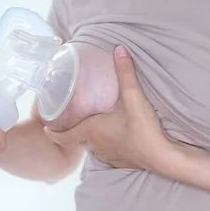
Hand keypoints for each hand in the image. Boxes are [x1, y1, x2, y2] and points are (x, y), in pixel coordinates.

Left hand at [44, 45, 173, 170]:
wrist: (163, 157)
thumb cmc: (143, 129)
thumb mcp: (134, 97)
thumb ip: (125, 73)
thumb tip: (119, 48)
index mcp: (92, 130)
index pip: (65, 135)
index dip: (54, 133)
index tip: (46, 130)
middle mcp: (96, 145)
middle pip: (79, 139)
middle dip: (75, 130)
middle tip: (73, 119)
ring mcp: (109, 156)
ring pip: (94, 146)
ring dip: (92, 137)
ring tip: (94, 125)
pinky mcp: (122, 162)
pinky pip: (108, 152)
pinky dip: (107, 144)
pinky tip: (117, 136)